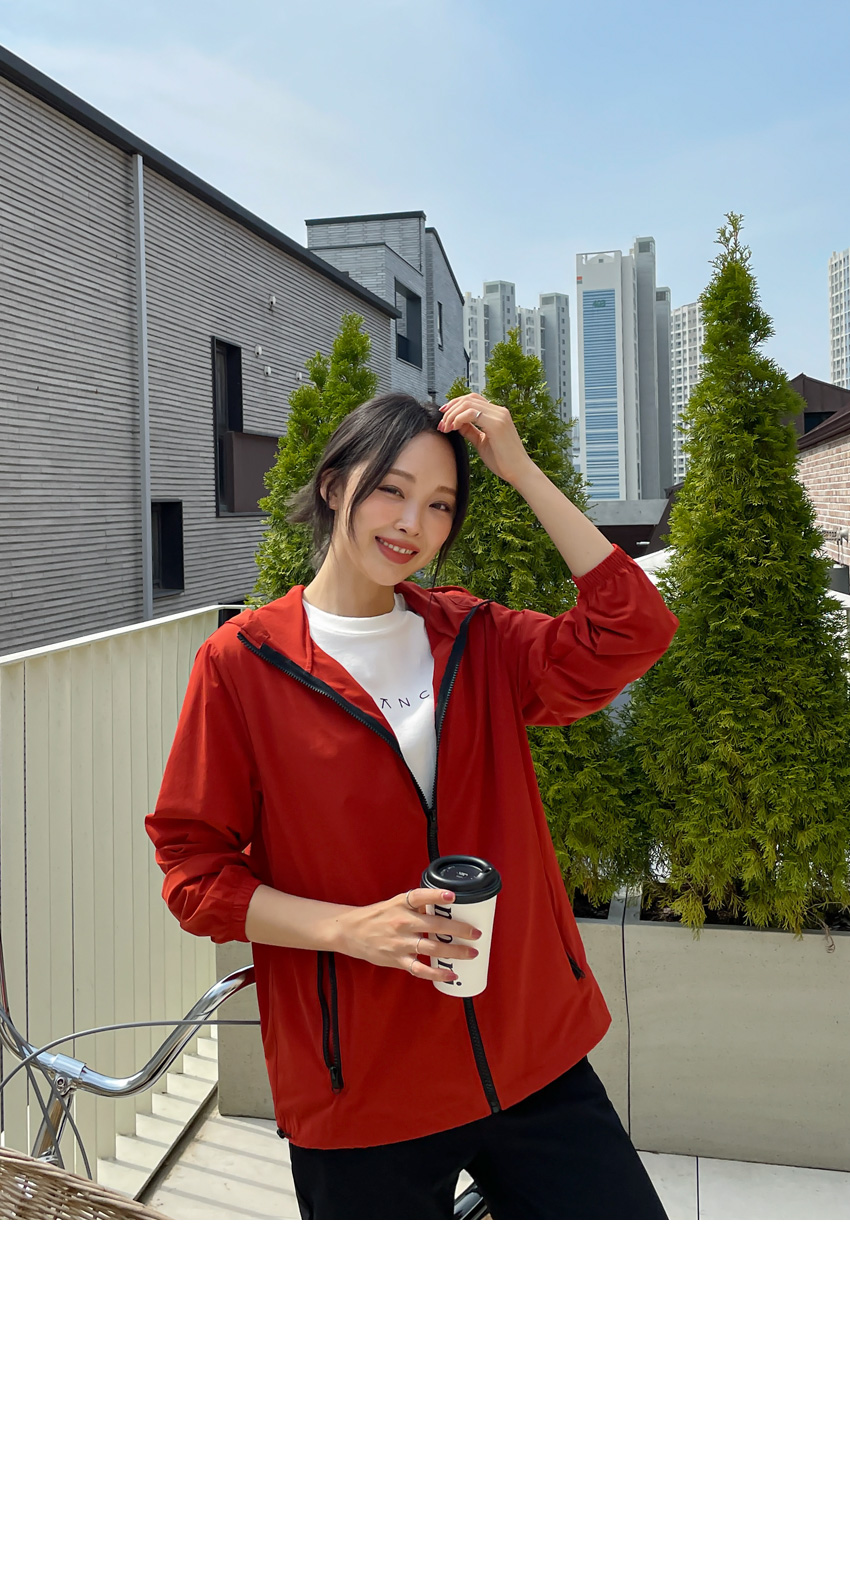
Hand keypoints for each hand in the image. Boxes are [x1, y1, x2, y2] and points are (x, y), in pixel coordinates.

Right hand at [335, 888, 480, 983]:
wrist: (351, 932)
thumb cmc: (379, 916)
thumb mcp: (396, 903)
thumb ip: (419, 905)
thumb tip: (446, 904)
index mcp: (402, 904)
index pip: (420, 897)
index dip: (436, 896)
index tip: (452, 895)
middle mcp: (401, 922)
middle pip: (434, 926)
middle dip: (459, 930)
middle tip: (476, 933)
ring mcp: (400, 943)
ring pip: (431, 949)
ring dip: (454, 952)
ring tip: (471, 953)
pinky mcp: (397, 960)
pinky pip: (420, 969)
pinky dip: (437, 974)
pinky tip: (452, 974)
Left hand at [437, 395, 533, 487]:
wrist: (519, 472)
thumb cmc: (503, 461)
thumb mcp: (481, 443)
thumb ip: (471, 431)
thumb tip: (457, 424)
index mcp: (497, 414)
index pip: (473, 400)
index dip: (456, 404)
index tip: (444, 416)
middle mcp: (499, 411)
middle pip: (468, 399)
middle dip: (451, 409)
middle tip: (441, 424)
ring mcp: (499, 416)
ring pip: (468, 404)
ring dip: (452, 415)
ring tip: (445, 428)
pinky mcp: (496, 424)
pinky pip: (471, 413)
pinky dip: (458, 419)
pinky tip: (453, 428)